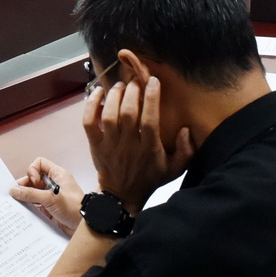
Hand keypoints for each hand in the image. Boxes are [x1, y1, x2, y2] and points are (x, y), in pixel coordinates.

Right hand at [11, 158, 82, 234]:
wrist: (84, 226)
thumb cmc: (74, 208)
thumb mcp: (51, 199)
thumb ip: (31, 194)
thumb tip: (14, 190)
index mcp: (57, 175)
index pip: (39, 164)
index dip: (33, 171)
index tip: (33, 182)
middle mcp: (53, 184)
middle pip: (33, 179)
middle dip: (24, 185)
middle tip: (17, 194)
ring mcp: (51, 196)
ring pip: (33, 192)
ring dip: (26, 197)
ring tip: (18, 204)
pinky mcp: (49, 208)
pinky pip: (35, 205)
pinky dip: (29, 207)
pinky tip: (24, 212)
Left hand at [83, 55, 193, 205]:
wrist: (122, 196)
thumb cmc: (150, 178)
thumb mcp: (175, 169)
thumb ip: (186, 150)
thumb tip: (185, 129)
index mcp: (149, 149)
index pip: (150, 120)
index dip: (151, 98)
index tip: (153, 81)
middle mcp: (128, 145)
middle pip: (128, 113)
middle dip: (132, 91)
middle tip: (135, 80)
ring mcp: (109, 145)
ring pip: (109, 115)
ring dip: (114, 96)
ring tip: (120, 85)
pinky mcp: (95, 145)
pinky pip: (88, 122)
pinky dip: (90, 105)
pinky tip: (97, 91)